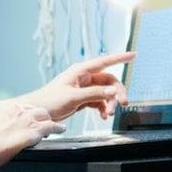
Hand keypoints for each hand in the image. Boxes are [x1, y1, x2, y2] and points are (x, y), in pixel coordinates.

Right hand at [0, 99, 64, 166]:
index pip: (15, 107)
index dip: (20, 114)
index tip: (21, 119)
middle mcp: (14, 109)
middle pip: (31, 108)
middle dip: (35, 115)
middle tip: (37, 122)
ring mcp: (26, 118)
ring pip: (43, 115)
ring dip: (47, 120)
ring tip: (52, 124)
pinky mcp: (35, 129)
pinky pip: (51, 126)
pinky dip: (57, 127)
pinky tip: (61, 129)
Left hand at [15, 52, 134, 121]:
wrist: (37, 112)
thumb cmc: (50, 100)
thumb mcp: (73, 97)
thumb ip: (94, 93)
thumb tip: (112, 91)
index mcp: (81, 71)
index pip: (105, 62)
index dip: (120, 58)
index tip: (133, 55)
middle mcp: (84, 78)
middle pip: (109, 81)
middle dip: (117, 92)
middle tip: (122, 104)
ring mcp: (84, 89)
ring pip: (105, 93)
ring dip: (110, 103)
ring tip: (108, 114)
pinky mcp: (83, 99)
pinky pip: (99, 101)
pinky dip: (103, 108)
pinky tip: (103, 116)